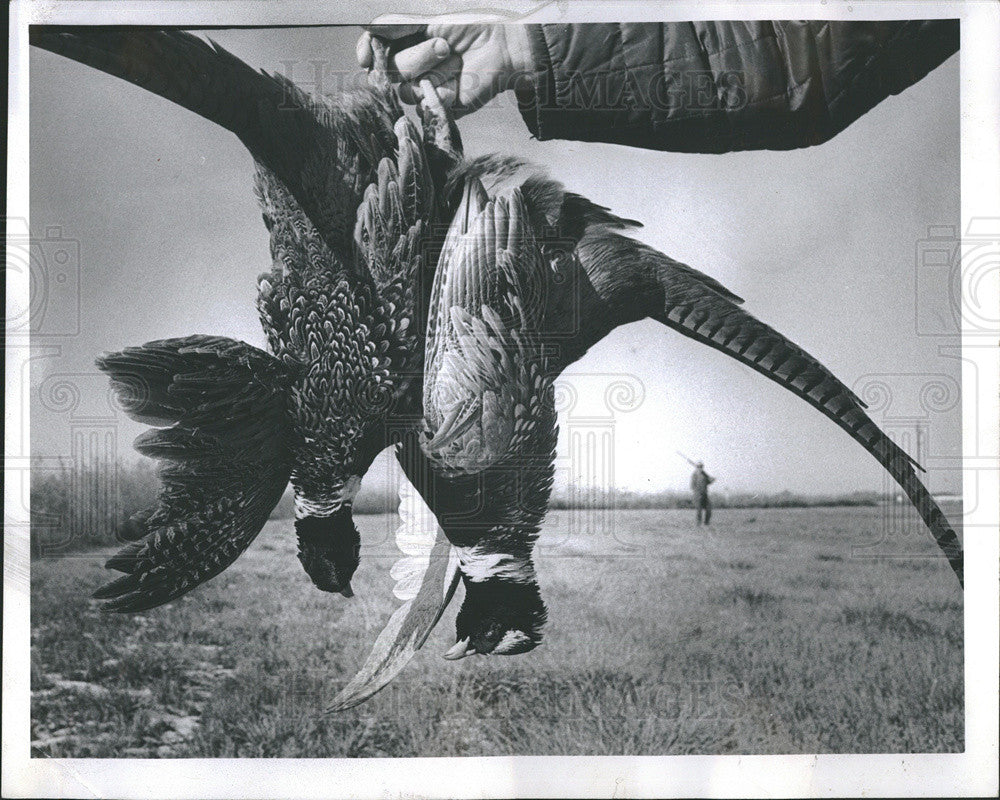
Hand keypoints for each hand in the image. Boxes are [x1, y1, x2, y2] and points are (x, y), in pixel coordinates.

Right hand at [356, 24, 532, 116]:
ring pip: (406, 90)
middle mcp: (412, 66)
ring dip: (431, 69)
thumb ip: (395, 24)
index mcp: (405, 41)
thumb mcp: (428, 17)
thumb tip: (365, 26)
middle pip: (389, 72)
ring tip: (453, 57)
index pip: (374, 51)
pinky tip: (460, 77)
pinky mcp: (441, 107)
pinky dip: (444, 88)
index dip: (368, 53)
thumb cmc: (470, 24)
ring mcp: (426, 88)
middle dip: (414, 57)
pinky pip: (427, 104)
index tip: (367, 55)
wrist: (502, 43)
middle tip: (443, 45)